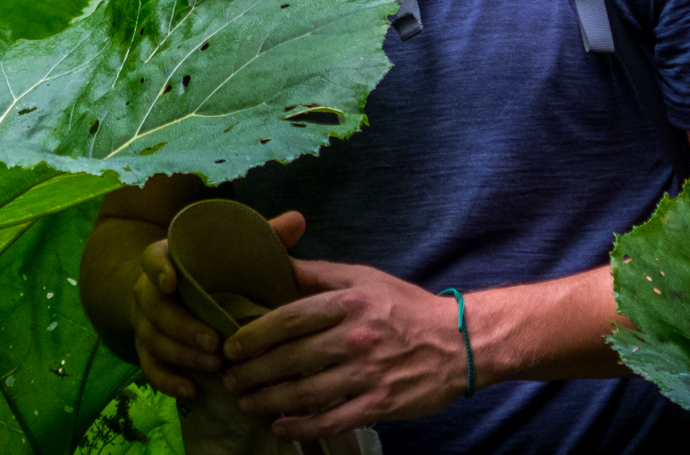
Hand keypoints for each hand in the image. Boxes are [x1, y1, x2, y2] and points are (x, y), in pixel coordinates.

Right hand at [129, 210, 307, 398]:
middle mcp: (150, 291)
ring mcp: (146, 323)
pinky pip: (150, 368)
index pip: (152, 258)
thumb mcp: (234, 253)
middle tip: (215, 341)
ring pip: (153, 340)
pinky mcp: (148, 351)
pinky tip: (193, 389)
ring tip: (215, 365)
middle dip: (183, 326)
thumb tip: (298, 220)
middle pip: (154, 307)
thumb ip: (263, 237)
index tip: (172, 281)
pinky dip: (168, 381)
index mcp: (167, 260)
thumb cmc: (214, 272)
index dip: (158, 268)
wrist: (177, 295)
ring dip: (183, 354)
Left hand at [221, 258, 463, 441]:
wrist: (460, 342)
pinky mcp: (381, 403)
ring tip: (245, 403)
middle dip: (253, 372)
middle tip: (229, 379)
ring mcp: (368, 373)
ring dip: (268, 400)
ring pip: (305, 392)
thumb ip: (320, 274)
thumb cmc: (406, 308)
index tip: (231, 346)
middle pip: (290, 358)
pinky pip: (333, 418)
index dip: (254, 334)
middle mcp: (356, 337)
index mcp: (349, 303)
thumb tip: (277, 262)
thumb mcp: (365, 278)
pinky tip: (281, 426)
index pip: (289, 318)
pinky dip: (302, 427)